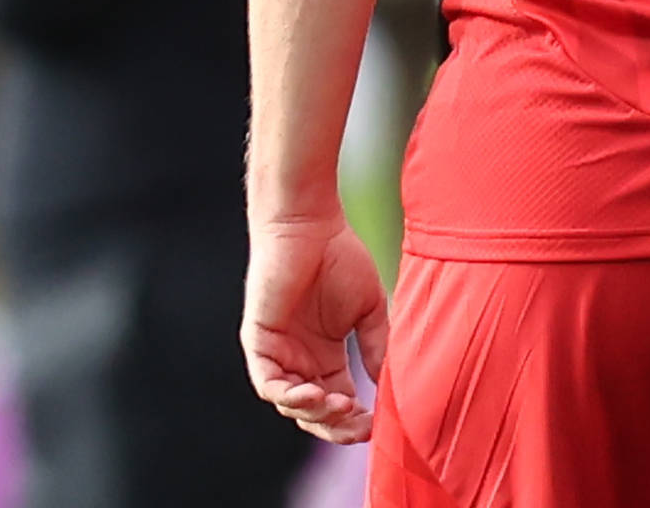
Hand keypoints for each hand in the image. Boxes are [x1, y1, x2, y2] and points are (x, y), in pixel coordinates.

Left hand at [242, 215, 390, 444]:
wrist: (310, 224)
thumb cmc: (340, 256)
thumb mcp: (369, 310)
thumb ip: (376, 347)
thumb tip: (390, 385)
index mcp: (325, 355)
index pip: (339, 401)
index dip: (355, 418)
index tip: (378, 423)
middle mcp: (300, 360)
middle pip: (313, 413)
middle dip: (335, 426)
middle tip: (358, 426)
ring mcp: (278, 353)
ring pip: (290, 404)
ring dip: (315, 412)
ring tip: (339, 404)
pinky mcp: (259, 342)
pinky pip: (268, 383)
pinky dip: (289, 395)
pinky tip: (313, 392)